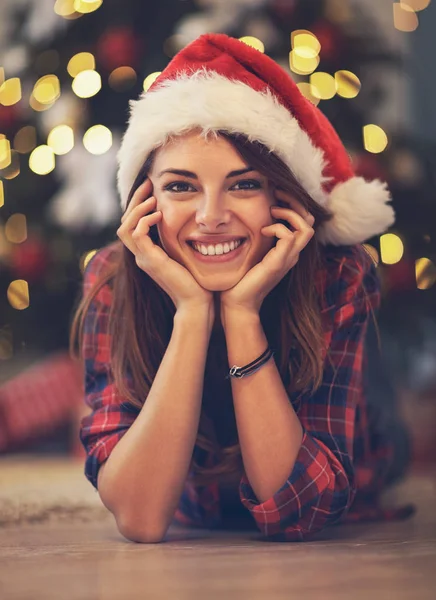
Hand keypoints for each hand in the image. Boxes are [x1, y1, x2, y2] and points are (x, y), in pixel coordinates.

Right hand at [117, 179, 213, 315]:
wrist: (197, 302)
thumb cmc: (196, 281)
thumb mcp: (185, 254)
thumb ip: (179, 239)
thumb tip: (187, 220)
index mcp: (147, 253)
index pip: (132, 224)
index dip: (139, 204)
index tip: (152, 188)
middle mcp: (141, 256)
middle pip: (125, 222)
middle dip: (135, 200)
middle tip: (148, 183)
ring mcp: (144, 259)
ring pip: (125, 228)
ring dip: (137, 209)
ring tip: (152, 198)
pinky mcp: (151, 261)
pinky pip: (137, 235)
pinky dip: (144, 221)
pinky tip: (159, 214)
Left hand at [220, 189, 314, 316]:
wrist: (238, 302)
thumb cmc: (241, 278)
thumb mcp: (252, 251)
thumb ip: (258, 236)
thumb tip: (252, 217)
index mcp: (288, 250)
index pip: (304, 221)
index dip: (293, 204)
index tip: (275, 196)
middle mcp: (292, 253)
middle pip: (310, 221)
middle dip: (295, 202)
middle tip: (277, 194)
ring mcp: (288, 259)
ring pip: (306, 227)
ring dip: (289, 213)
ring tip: (272, 211)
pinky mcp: (278, 263)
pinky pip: (289, 236)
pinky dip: (277, 228)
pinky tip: (263, 231)